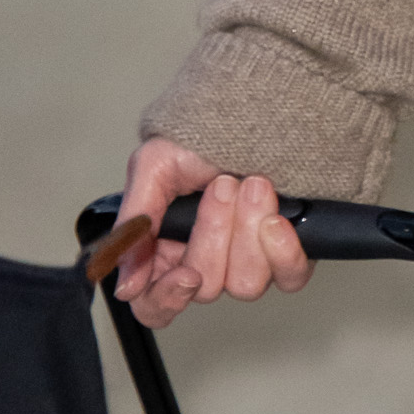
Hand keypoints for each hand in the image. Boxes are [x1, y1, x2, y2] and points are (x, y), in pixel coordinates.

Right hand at [111, 137, 312, 329]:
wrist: (256, 108)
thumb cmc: (202, 135)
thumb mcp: (153, 167)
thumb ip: (136, 224)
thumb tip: (124, 283)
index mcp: (166, 251)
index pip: (157, 305)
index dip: (168, 298)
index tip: (185, 273)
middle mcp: (209, 262)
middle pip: (206, 288)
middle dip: (215, 233)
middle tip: (222, 186)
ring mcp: (250, 261)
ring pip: (246, 283)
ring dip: (248, 230)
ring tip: (252, 185)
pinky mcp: (288, 255)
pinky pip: (289, 276)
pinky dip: (283, 250)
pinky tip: (276, 220)